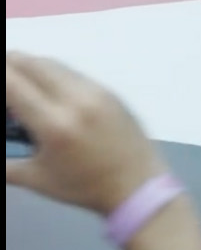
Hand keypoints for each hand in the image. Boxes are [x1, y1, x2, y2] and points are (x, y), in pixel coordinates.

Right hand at [6, 54, 164, 214]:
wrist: (138, 185)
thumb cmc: (84, 187)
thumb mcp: (37, 180)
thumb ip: (5, 166)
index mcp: (54, 125)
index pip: (13, 84)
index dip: (1, 77)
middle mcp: (74, 99)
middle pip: (32, 62)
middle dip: (10, 65)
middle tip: (3, 77)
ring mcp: (94, 90)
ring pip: (52, 63)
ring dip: (30, 65)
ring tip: (18, 82)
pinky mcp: (108, 89)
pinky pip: (72, 71)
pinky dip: (52, 73)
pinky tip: (45, 88)